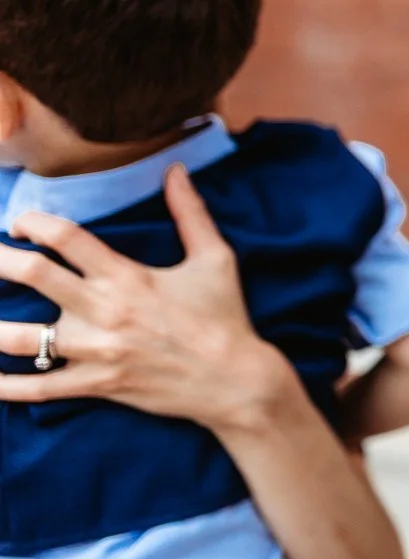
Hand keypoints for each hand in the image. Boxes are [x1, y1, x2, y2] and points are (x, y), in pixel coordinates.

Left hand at [0, 164, 288, 433]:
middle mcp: (104, 310)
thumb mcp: (215, 258)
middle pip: (32, 275)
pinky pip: (38, 389)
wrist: (235, 380)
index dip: (33, 222)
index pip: (66, 237)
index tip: (20, 224)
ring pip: (20, 339)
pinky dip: (5, 386)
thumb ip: (190, 212)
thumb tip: (175, 169)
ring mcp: (96, 351)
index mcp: (127, 276)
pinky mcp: (95, 385)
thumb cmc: (223, 316)